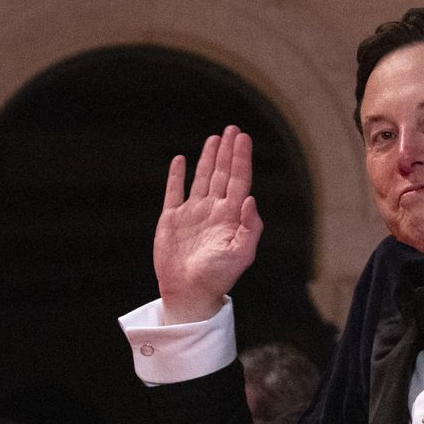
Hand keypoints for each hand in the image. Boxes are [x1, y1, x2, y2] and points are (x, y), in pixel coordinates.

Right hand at [154, 126, 261, 323]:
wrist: (189, 294)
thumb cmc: (218, 278)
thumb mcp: (241, 255)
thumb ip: (251, 227)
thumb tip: (251, 199)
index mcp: (231, 217)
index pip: (239, 181)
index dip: (241, 159)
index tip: (243, 138)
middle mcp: (213, 211)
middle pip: (222, 174)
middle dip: (227, 152)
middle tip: (232, 129)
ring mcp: (192, 214)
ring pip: (202, 178)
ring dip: (208, 159)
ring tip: (214, 139)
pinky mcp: (172, 220)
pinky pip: (174, 192)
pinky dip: (176, 176)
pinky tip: (180, 161)